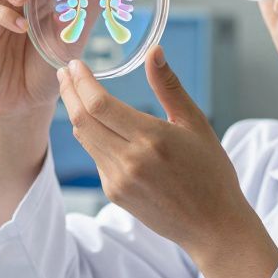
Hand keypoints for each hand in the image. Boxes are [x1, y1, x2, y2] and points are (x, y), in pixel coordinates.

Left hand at [56, 45, 259, 258]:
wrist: (212, 226)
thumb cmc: (211, 172)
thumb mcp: (195, 124)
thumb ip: (169, 87)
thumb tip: (153, 51)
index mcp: (152, 138)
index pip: (99, 104)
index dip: (81, 82)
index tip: (74, 65)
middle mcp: (130, 161)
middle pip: (82, 120)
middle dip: (69, 93)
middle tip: (65, 74)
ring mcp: (118, 181)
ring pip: (84, 139)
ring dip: (76, 114)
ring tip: (75, 93)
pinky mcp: (114, 194)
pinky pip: (96, 158)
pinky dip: (93, 138)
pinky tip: (99, 127)